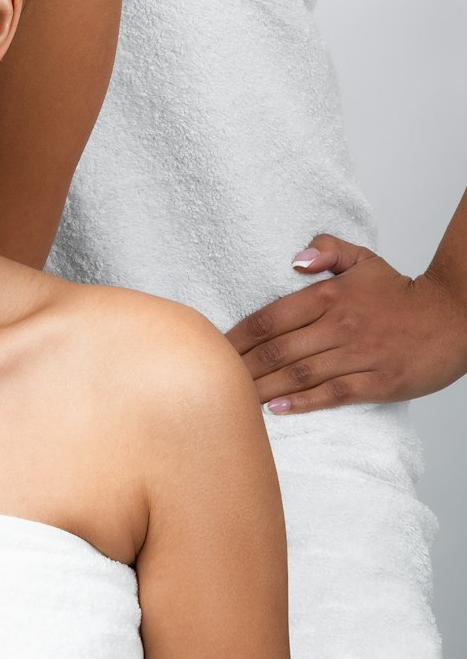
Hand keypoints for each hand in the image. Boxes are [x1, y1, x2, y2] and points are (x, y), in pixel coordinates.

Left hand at [226, 233, 466, 414]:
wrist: (451, 318)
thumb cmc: (399, 292)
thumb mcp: (362, 258)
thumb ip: (326, 249)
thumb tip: (295, 260)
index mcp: (329, 295)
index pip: (271, 316)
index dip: (240, 336)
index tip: (216, 348)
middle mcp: (339, 325)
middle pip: (279, 350)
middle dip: (244, 367)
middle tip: (216, 379)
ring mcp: (358, 355)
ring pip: (301, 374)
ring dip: (265, 388)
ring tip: (238, 400)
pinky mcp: (377, 383)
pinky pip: (333, 394)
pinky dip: (303, 403)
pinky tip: (278, 409)